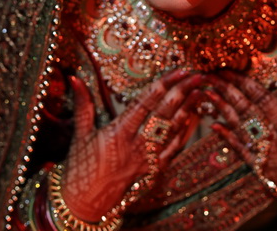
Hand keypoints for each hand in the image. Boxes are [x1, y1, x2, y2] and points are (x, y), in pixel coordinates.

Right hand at [61, 70, 201, 221]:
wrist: (85, 205)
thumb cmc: (80, 167)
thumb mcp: (80, 134)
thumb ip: (82, 104)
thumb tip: (74, 78)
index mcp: (118, 133)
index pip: (145, 102)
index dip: (164, 84)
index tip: (178, 70)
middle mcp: (136, 145)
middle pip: (164, 113)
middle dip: (182, 92)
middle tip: (197, 74)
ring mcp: (148, 159)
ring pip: (174, 130)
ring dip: (189, 109)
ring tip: (201, 91)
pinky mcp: (155, 171)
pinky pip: (175, 148)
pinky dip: (186, 131)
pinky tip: (195, 116)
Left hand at [206, 68, 276, 210]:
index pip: (262, 98)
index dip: (244, 82)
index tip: (230, 69)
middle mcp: (274, 140)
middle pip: (245, 110)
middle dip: (227, 90)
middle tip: (210, 75)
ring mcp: (266, 156)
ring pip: (239, 128)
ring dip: (222, 110)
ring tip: (207, 93)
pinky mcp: (263, 170)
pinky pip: (241, 152)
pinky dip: (227, 138)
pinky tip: (214, 126)